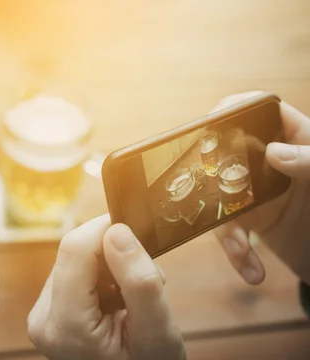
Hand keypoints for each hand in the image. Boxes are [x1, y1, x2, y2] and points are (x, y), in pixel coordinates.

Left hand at [28, 216, 184, 359]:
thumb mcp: (157, 334)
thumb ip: (139, 282)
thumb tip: (116, 230)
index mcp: (65, 326)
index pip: (75, 249)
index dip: (106, 229)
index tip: (140, 233)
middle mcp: (43, 318)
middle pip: (75, 253)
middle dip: (114, 255)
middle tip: (147, 280)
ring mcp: (42, 315)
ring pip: (76, 261)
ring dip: (110, 268)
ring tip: (133, 300)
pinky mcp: (49, 311)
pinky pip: (75, 275)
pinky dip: (102, 279)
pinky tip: (118, 303)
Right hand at [213, 92, 309, 284]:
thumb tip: (274, 152)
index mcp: (295, 137)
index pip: (259, 109)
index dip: (233, 109)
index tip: (212, 125)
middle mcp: (269, 160)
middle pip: (225, 152)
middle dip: (211, 173)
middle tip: (207, 190)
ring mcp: (256, 190)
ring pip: (218, 196)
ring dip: (224, 227)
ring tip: (242, 248)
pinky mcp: (250, 221)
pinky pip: (228, 231)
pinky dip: (235, 252)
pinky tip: (252, 269)